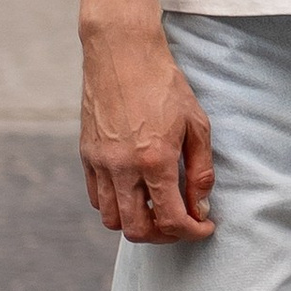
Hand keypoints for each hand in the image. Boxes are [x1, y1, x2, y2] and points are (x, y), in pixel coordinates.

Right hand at [80, 18, 215, 241]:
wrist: (123, 53)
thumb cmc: (165, 85)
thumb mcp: (198, 125)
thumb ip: (201, 171)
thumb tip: (202, 206)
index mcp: (155, 160)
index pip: (172, 219)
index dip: (193, 231)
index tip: (204, 226)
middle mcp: (123, 167)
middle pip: (137, 230)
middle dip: (163, 236)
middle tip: (181, 223)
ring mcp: (100, 162)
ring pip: (112, 219)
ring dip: (137, 223)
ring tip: (157, 210)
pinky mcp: (86, 154)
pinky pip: (96, 197)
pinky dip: (116, 205)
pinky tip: (135, 192)